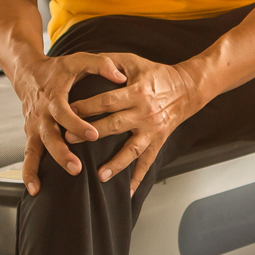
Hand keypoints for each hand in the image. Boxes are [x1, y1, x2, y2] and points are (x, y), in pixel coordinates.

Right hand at [11, 52, 127, 194]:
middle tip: (77, 167)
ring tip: (46, 187)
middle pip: (49, 135)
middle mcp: (41, 113)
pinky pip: (28, 156)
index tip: (93, 134)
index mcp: (54, 96)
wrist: (29, 73)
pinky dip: (28, 173)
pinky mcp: (31, 134)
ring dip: (40, 168)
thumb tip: (120, 76)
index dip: (77, 123)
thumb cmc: (59, 69)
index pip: (64, 112)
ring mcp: (33, 126)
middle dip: (61, 153)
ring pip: (35, 149)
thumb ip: (100, 65)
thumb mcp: (80, 60)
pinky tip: (35, 189)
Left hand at [67, 53, 207, 192]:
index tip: (67, 111)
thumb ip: (110, 61)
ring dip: (116, 164)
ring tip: (99, 176)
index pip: (107, 101)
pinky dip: (137, 178)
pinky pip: (147, 163)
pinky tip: (126, 193)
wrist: (188, 88)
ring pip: (132, 150)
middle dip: (90, 133)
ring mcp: (152, 130)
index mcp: (136, 92)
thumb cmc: (156, 73)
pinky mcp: (158, 141)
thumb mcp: (134, 62)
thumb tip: (87, 62)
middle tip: (68, 140)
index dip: (86, 106)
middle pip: (114, 125)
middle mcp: (144, 113)